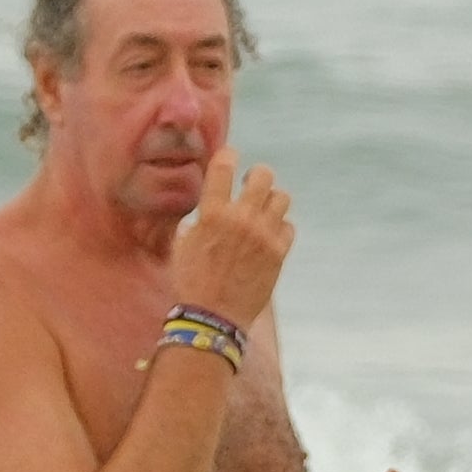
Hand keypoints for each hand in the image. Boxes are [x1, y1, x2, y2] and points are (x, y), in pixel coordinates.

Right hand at [171, 150, 294, 321]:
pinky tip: (269, 235)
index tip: (230, 156)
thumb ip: (196, 220)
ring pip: (282, 197)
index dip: (228, 156)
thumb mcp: (182, 244)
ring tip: (262, 210)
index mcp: (212, 213)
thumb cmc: (190, 281)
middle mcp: (241, 219)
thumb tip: (202, 208)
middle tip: (250, 185)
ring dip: (272, 200)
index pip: (224, 167)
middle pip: (263, 175)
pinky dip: (280, 227)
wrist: (212, 315)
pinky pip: (289, 226)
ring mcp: (264, 235)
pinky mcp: (279, 252)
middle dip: (257, 176)